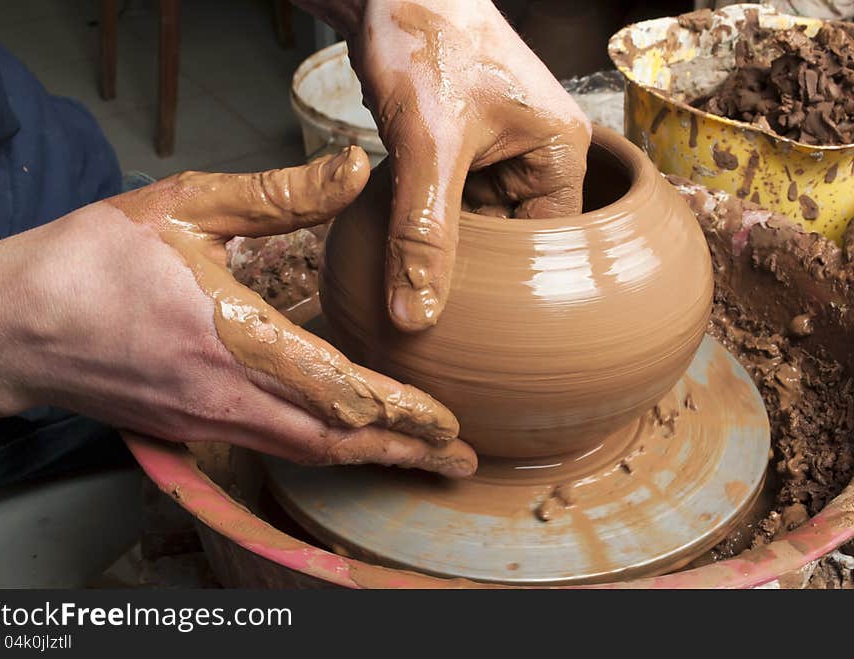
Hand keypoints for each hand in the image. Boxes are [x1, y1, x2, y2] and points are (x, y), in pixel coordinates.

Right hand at [0, 147, 475, 476]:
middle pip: (334, 441)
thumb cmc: (92, 261)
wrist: (13, 324)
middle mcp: (227, 396)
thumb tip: (354, 170)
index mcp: (233, 339)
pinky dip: (322, 448)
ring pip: (306, 451)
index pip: (340, 389)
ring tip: (415, 458)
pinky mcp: (190, 427)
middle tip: (454, 464)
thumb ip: (278, 195)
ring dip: (367, 457)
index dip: (401, 411)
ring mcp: (207, 420)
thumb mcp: (187, 205)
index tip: (447, 423)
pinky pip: (272, 446)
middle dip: (402, 453)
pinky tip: (342, 437)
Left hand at [347, 0, 591, 330]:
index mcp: (561, 152)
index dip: (511, 286)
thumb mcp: (427, 146)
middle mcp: (539, 156)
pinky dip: (427, 220)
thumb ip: (422, 233)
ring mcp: (500, 153)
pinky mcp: (463, 149)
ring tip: (414, 272)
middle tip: (434, 306)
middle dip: (473, 267)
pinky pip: (451, 204)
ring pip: (477, 226)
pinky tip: (403, 237)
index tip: (470, 322)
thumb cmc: (425, 39)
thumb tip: (416, 315)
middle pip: (513, 241)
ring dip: (445, 244)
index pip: (549, 246)